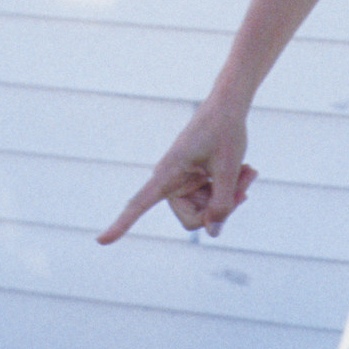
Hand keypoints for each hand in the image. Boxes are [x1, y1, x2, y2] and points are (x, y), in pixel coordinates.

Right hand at [98, 103, 257, 242]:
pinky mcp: (195, 181)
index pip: (139, 204)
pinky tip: (245, 172)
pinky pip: (212, 199)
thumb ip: (222, 204)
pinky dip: (230, 189)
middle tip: (244, 191)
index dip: (122, 224)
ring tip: (247, 172)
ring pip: (208, 210)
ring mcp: (183, 183)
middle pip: (194, 219)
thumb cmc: (225, 132)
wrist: (228, 106)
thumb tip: (212, 233)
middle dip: (221, 208)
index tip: (101, 241)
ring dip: (231, 196)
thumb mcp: (228, 170)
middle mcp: (170, 182)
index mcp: (167, 174)